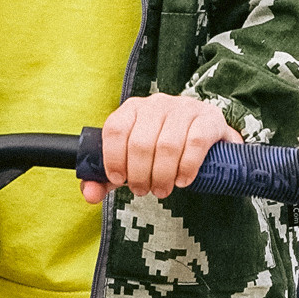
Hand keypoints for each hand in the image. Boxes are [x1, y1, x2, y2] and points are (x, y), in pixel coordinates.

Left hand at [89, 91, 235, 201]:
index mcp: (132, 108)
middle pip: (140, 142)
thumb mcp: (131, 163)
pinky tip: (183, 180)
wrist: (206, 138)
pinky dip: (186, 167)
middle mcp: (157, 103)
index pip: (115, 129)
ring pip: (167, 145)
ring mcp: (184, 108)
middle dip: (139, 175)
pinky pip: (195, 143)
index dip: (113, 159)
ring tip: (162, 190)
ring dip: (162, 175)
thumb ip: (106, 179)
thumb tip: (89, 194)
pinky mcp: (208, 119)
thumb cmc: (160, 152)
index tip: (119, 180)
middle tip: (144, 191)